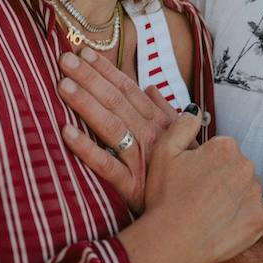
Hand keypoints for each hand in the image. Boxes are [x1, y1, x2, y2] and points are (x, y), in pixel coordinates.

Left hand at [56, 46, 181, 210]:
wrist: (199, 210)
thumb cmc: (188, 171)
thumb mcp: (183, 137)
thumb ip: (165, 111)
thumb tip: (151, 88)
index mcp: (159, 122)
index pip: (129, 89)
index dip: (107, 70)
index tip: (85, 52)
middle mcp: (149, 135)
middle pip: (116, 101)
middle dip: (90, 78)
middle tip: (65, 59)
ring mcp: (140, 159)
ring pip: (111, 126)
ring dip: (86, 104)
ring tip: (63, 85)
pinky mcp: (131, 186)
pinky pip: (106, 165)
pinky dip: (87, 148)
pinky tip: (66, 133)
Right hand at [144, 117, 262, 262]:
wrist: (172, 241)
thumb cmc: (165, 197)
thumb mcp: (163, 152)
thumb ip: (182, 125)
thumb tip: (195, 111)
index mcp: (224, 147)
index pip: (222, 149)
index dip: (206, 164)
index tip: (193, 179)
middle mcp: (245, 165)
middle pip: (238, 167)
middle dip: (224, 179)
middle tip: (201, 198)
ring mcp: (256, 193)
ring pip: (250, 188)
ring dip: (238, 196)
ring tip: (214, 214)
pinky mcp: (261, 219)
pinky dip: (256, 215)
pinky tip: (236, 222)